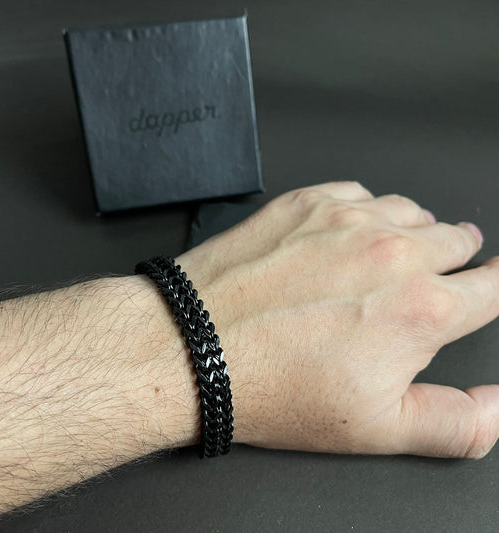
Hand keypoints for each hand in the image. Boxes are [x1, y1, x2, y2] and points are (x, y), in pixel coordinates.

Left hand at [177, 182, 498, 457]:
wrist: (196, 346)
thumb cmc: (274, 386)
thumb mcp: (378, 430)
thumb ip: (456, 423)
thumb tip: (496, 406)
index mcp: (420, 309)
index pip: (491, 287)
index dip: (494, 287)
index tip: (488, 285)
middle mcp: (391, 253)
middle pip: (454, 240)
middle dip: (453, 258)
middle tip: (435, 274)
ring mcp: (347, 219)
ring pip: (410, 211)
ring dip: (411, 230)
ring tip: (393, 253)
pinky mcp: (306, 202)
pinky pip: (359, 192)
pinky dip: (364, 210)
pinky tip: (346, 233)